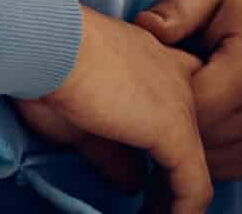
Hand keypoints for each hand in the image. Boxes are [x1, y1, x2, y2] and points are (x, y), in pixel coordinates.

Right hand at [17, 5, 212, 212]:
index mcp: (152, 61)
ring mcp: (181, 103)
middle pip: (194, 135)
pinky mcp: (176, 131)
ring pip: (196, 165)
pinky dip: (182, 212)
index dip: (165, 144)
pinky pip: (194, 186)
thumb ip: (113, 153)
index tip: (147, 176)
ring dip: (178, 201)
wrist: (45, 43)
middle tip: (154, 206)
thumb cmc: (48, 69)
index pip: (176, 104)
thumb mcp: (81, 120)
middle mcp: (176, 76)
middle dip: (174, 177)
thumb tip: (133, 182)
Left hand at [136, 0, 241, 182]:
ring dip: (184, 143)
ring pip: (210, 160)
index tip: (139, 82)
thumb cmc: (236, 9)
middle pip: (200, 137)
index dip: (159, 98)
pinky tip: (191, 125)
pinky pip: (225, 168)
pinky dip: (204, 152)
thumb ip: (177, 8)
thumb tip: (147, 26)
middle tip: (143, 101)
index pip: (194, 105)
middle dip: (167, 123)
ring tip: (165, 113)